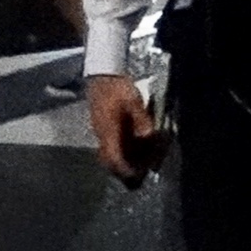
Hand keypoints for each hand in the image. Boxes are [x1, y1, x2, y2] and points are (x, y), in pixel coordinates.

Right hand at [86, 73, 158, 187]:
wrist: (102, 75)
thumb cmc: (117, 88)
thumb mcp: (133, 101)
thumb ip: (141, 120)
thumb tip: (149, 137)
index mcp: (109, 130)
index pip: (113, 158)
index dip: (124, 170)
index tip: (137, 175)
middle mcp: (103, 135)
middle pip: (109, 161)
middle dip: (123, 171)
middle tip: (140, 174)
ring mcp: (101, 132)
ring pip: (108, 156)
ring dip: (121, 163)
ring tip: (139, 164)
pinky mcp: (103, 128)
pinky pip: (109, 148)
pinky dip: (121, 153)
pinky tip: (133, 150)